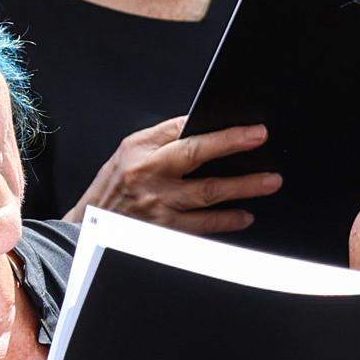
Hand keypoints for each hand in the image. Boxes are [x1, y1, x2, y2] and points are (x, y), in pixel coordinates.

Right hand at [75, 115, 276, 232]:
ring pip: (207, 200)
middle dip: (236, 158)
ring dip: (241, 192)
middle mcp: (152, 183)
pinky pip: (202, 228)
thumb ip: (163, 137)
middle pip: (200, 167)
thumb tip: (199, 125)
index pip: (188, 139)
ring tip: (267, 183)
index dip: (223, 136)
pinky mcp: (166, 234)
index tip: (251, 132)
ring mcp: (160, 211)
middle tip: (264, 154)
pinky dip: (225, 222)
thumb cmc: (113, 185)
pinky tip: (242, 217)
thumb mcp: (130, 150)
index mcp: (143, 157)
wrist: (92, 226)